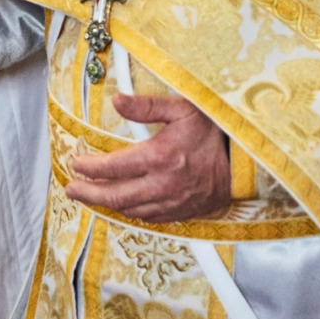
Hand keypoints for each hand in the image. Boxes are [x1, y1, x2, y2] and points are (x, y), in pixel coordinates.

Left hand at [63, 93, 231, 222]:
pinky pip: (151, 219)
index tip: (76, 164)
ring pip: (131, 210)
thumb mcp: (181, 108)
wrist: (247, 159)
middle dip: (89, 193)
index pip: (112, 167)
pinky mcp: (184, 212)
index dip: (89, 168)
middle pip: (115, 195)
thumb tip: (116, 99)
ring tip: (92, 197)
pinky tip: (123, 206)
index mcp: (159, 157)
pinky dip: (132, 213)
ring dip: (108, 205)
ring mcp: (174, 202)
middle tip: (72, 189)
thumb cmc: (214, 130)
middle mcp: (163, 184)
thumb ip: (146, 106)